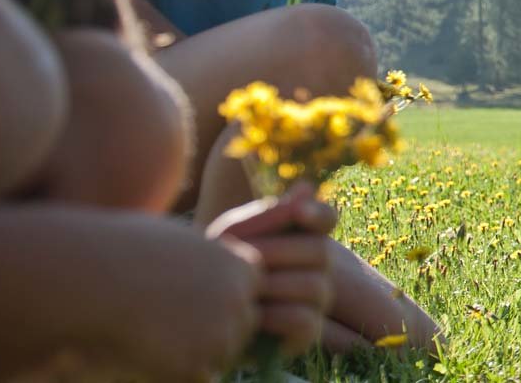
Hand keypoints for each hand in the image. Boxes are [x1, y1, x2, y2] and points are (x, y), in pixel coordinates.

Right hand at [94, 216, 261, 380]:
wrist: (88, 277)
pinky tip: (146, 351)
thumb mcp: (179, 240)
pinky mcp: (193, 365)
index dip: (223, 297)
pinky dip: (175, 371)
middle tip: (174, 324)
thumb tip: (210, 270)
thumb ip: (206, 259)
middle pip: (244, 325)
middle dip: (217, 328)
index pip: (252, 290)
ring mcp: (220, 335)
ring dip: (198, 351)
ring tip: (154, 334)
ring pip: (222, 353)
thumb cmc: (123, 249)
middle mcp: (239, 300)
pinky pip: (198, 376)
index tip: (193, 297)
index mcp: (242, 266)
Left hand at [207, 184, 338, 355]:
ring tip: (243, 287)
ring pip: (316, 286)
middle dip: (279, 251)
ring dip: (274, 284)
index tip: (298, 212)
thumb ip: (267, 214)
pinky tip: (251, 314)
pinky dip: (277, 316)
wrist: (192, 311)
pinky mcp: (307, 334)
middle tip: (243, 255)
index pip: (327, 218)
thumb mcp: (234, 235)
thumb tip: (307, 187)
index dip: (319, 213)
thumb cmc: (214, 266)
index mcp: (303, 237)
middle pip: (321, 251)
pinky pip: (306, 321)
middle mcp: (318, 267)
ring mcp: (316, 301)